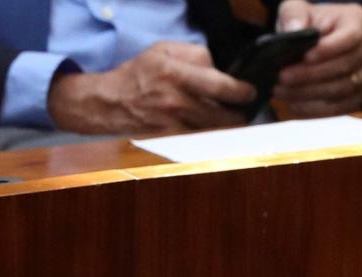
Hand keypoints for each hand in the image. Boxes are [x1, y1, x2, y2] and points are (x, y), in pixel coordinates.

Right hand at [46, 41, 254, 134]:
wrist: (111, 102)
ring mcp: (174, 124)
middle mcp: (176, 101)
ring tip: (232, 117)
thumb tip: (220, 68)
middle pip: (225, 116)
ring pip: (218, 131)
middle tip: (244, 108)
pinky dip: (214, 135)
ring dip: (229, 126)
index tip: (250, 92)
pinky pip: (204, 140)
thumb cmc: (140, 73)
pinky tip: (216, 127)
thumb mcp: (163, 50)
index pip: (221, 87)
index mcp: (174, 74)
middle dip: (240, 113)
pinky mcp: (173, 139)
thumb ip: (195, 54)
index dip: (242, 92)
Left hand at [273, 1, 361, 117]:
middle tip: (283, 78)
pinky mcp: (360, 94)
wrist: (319, 38)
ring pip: (343, 90)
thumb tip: (294, 30)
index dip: (328, 50)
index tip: (304, 57)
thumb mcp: (298, 9)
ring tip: (283, 92)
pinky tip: (294, 105)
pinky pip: (341, 107)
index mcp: (360, 22)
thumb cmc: (309, 21)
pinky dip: (317, 110)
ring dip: (311, 94)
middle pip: (346, 68)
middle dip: (312, 75)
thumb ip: (294, 15)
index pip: (349, 39)